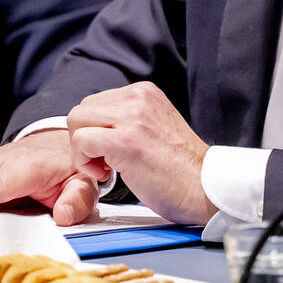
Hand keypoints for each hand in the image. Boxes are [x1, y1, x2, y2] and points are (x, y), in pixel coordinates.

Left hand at [66, 82, 215, 224]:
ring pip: (77, 121)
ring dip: (83, 150)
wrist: (206, 189)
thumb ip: (128, 119)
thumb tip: (96, 126)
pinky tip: (107, 174)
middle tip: (107, 163)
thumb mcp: (154, 127)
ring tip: (108, 168)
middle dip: (86, 139)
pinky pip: (81, 141)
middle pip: (82, 110)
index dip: (95, 131)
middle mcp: (137, 98)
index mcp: (144, 92)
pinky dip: (84, 162)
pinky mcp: (125, 141)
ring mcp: (131, 117)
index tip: (112, 153)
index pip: (96, 102)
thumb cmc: (180, 169)